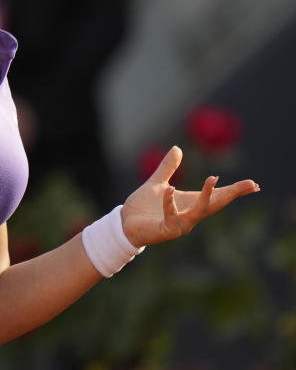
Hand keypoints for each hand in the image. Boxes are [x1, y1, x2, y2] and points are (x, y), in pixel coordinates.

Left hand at [121, 145, 259, 246]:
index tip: (253, 184)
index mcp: (189, 203)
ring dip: (207, 196)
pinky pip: (171, 216)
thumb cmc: (143, 206)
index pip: (217, 196)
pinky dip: (170, 203)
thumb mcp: (157, 182)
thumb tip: (177, 148)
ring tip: (213, 178)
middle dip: (233, 194)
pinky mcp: (165, 230)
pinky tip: (169, 189)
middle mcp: (189, 215)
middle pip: (216, 204)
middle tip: (251, 184)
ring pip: (199, 211)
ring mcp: (179, 224)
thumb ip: (168, 167)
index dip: (235, 191)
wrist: (124, 223)